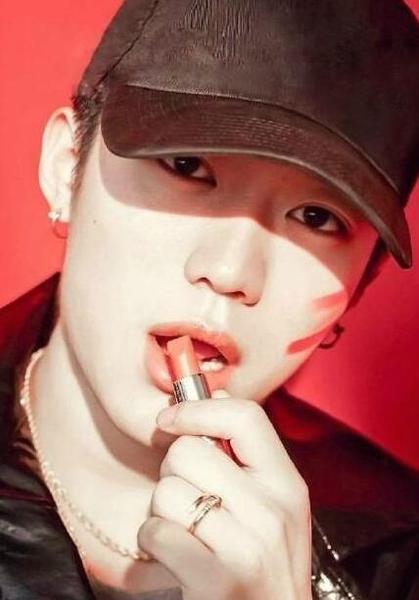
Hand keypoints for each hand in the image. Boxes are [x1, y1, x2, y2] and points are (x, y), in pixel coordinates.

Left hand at [137, 393, 311, 599]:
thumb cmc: (263, 564)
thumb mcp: (272, 507)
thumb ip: (246, 453)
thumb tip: (216, 393)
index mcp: (288, 485)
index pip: (245, 417)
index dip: (198, 409)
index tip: (169, 418)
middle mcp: (272, 511)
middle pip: (189, 451)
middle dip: (174, 471)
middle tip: (191, 498)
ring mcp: (246, 546)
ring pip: (166, 489)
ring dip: (162, 509)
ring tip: (186, 530)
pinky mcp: (215, 578)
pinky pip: (154, 529)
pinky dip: (153, 540)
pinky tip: (175, 555)